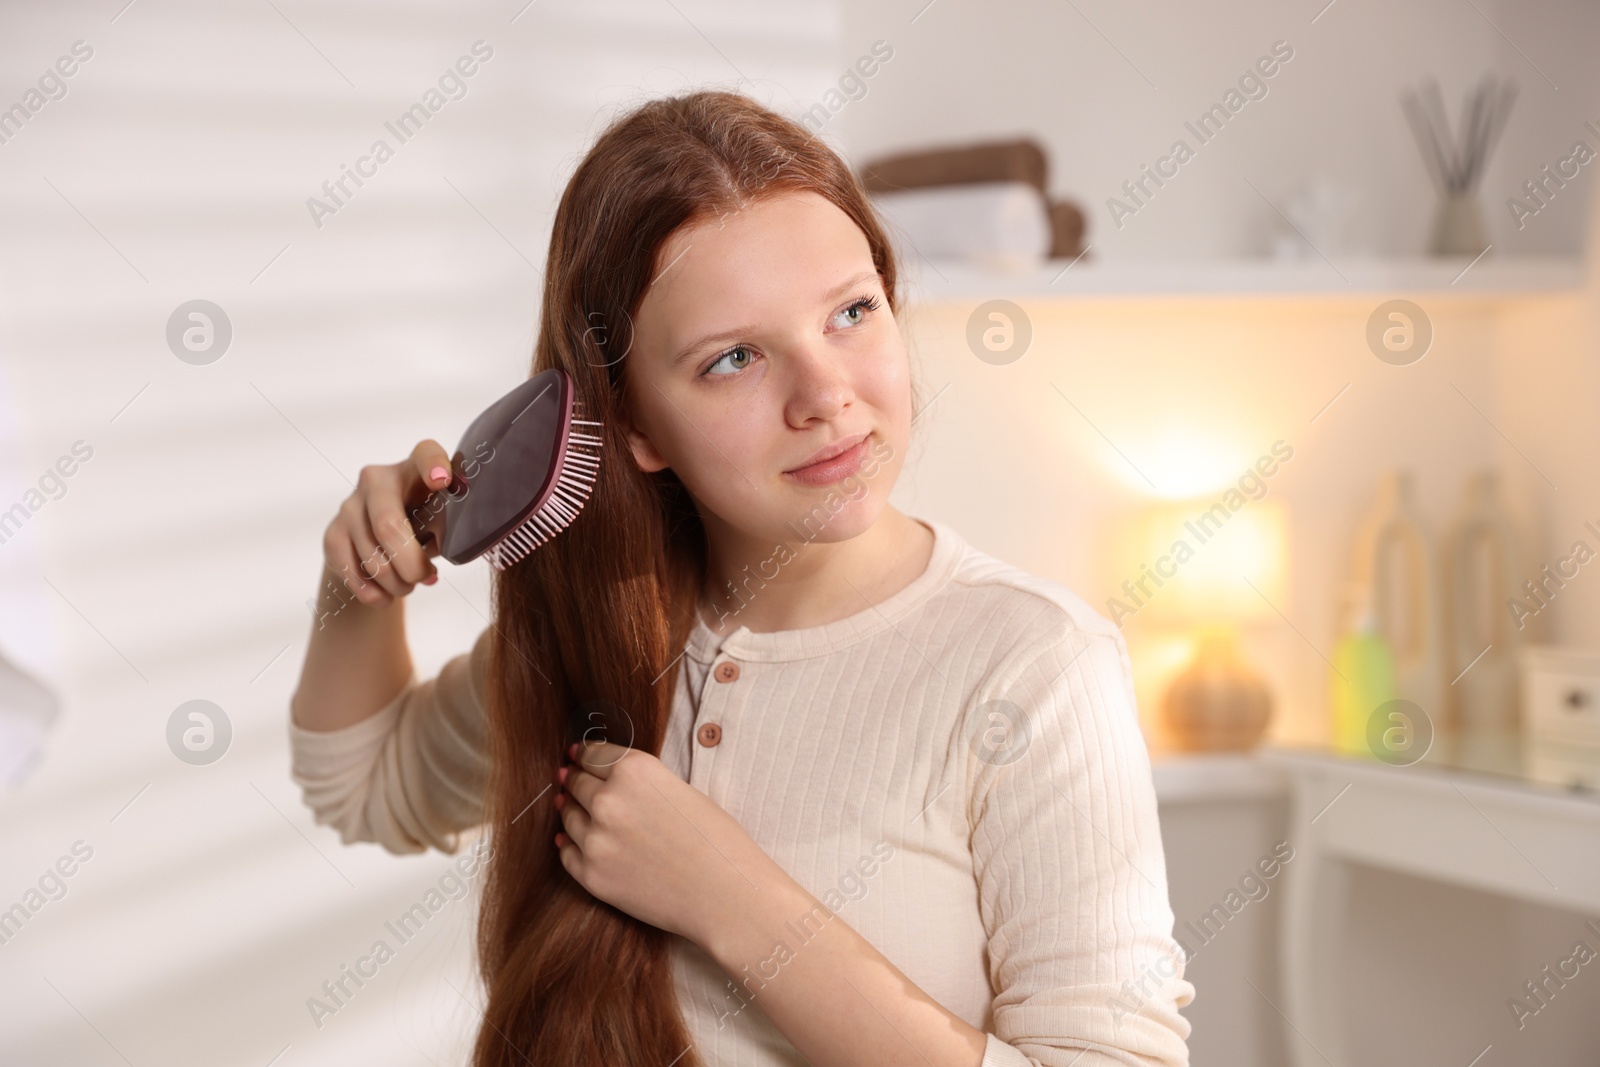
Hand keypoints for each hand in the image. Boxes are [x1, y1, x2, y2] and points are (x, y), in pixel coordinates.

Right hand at [321, 439, 451, 605]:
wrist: (380, 541)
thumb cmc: (425, 525)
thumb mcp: (442, 520)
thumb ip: (448, 525)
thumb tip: (451, 548)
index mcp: (414, 469)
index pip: (426, 454)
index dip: (433, 465)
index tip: (442, 481)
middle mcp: (377, 479)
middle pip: (388, 526)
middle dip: (411, 564)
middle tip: (427, 577)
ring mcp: (350, 505)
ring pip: (372, 557)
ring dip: (397, 583)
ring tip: (409, 585)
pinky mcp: (332, 533)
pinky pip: (351, 572)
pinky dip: (373, 593)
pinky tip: (386, 596)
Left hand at [554, 740, 776, 945]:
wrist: (727, 896)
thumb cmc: (717, 841)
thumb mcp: (680, 790)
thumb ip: (639, 782)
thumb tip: (601, 780)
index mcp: (635, 770)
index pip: (592, 754)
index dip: (583, 754)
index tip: (576, 755)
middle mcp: (609, 801)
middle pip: (576, 782)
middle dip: (574, 780)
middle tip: (570, 779)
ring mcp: (597, 841)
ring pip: (568, 816)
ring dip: (571, 811)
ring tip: (575, 810)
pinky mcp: (593, 877)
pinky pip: (568, 853)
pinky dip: (570, 845)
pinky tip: (574, 841)